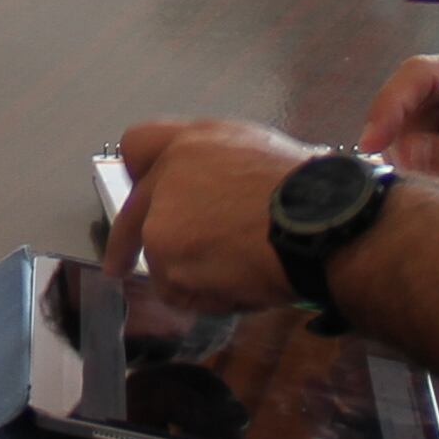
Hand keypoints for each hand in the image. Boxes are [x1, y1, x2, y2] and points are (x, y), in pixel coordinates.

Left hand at [104, 116, 313, 318]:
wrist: (320, 224)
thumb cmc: (313, 196)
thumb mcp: (264, 158)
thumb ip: (222, 171)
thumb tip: (218, 196)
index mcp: (198, 140)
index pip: (138, 144)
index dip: (139, 176)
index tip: (138, 198)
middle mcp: (171, 170)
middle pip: (134, 213)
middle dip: (124, 244)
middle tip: (118, 267)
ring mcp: (163, 213)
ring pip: (161, 259)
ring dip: (190, 275)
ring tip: (241, 272)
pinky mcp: (164, 253)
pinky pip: (177, 291)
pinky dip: (203, 298)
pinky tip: (239, 285)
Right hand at [360, 55, 438, 209]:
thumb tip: (406, 150)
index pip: (421, 75)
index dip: (389, 104)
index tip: (372, 142)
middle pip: (409, 98)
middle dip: (395, 133)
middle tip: (397, 174)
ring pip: (412, 124)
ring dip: (409, 153)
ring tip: (431, 185)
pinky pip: (425, 144)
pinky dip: (421, 164)